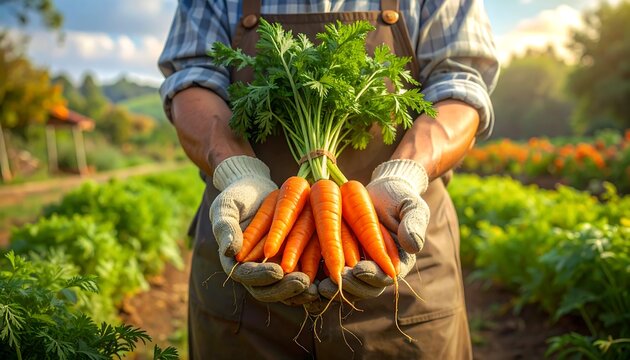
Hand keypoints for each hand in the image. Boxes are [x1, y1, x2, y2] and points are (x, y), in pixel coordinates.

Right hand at [209, 156, 311, 301]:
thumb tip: (230, 252)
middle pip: (269, 289)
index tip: (277, 272)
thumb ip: (225, 229)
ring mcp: (274, 268)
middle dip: (285, 289)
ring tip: (316, 288)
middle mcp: (256, 271)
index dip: (262, 276)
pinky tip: (326, 279)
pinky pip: (301, 275)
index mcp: (236, 263)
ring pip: (286, 287)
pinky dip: (312, 279)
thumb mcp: (225, 208)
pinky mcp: (291, 262)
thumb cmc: (236, 197)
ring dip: (301, 290)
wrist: (256, 189)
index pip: (247, 276)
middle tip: (303, 283)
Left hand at [318, 159, 427, 300]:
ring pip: (342, 284)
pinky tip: (305, 274)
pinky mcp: (337, 259)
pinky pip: (327, 272)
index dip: (371, 276)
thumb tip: (413, 244)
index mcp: (395, 264)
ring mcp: (355, 267)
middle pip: (361, 287)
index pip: (382, 277)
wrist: (380, 190)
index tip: (359, 270)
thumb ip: (413, 224)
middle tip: (334, 281)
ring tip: (318, 285)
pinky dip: (317, 276)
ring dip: (331, 287)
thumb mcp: (410, 206)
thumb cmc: (399, 198)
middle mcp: (374, 271)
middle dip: (348, 286)